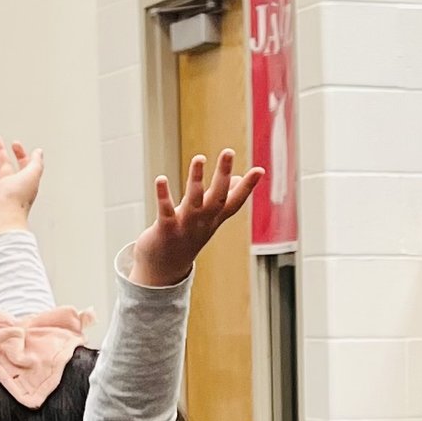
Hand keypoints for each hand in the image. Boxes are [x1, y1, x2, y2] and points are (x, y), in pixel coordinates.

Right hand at [0, 135, 45, 234]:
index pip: (23, 165)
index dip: (21, 153)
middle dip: (0, 152)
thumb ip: (36, 163)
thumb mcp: (32, 175)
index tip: (15, 144)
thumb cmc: (17, 200)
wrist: (2, 217)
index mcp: (23, 182)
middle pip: (5, 165)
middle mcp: (10, 187)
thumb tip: (39, 152)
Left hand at [129, 148, 262, 285]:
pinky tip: (161, 179)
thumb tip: (236, 178)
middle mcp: (203, 222)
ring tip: (199, 158)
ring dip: (196, 179)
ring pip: (194, 201)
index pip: (235, 201)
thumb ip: (223, 198)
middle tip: (228, 151)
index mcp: (214, 218)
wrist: (165, 269)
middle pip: (217, 197)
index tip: (260, 170)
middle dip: (223, 174)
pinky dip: (163, 196)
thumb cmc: (187, 237)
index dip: (248, 187)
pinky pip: (165, 211)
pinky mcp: (166, 230)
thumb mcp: (208, 218)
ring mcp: (185, 226)